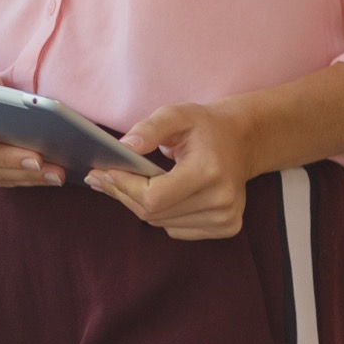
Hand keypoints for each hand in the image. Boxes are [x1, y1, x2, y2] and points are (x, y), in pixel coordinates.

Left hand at [88, 100, 252, 239]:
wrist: (243, 140)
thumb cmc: (205, 126)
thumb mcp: (176, 114)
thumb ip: (148, 129)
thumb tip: (124, 147)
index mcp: (209, 172)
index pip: (153, 196)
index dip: (124, 186)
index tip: (103, 172)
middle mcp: (221, 200)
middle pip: (153, 213)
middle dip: (123, 194)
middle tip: (100, 178)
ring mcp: (225, 218)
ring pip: (160, 223)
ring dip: (139, 205)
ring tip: (126, 184)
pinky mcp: (226, 227)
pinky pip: (175, 229)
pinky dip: (161, 214)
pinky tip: (160, 196)